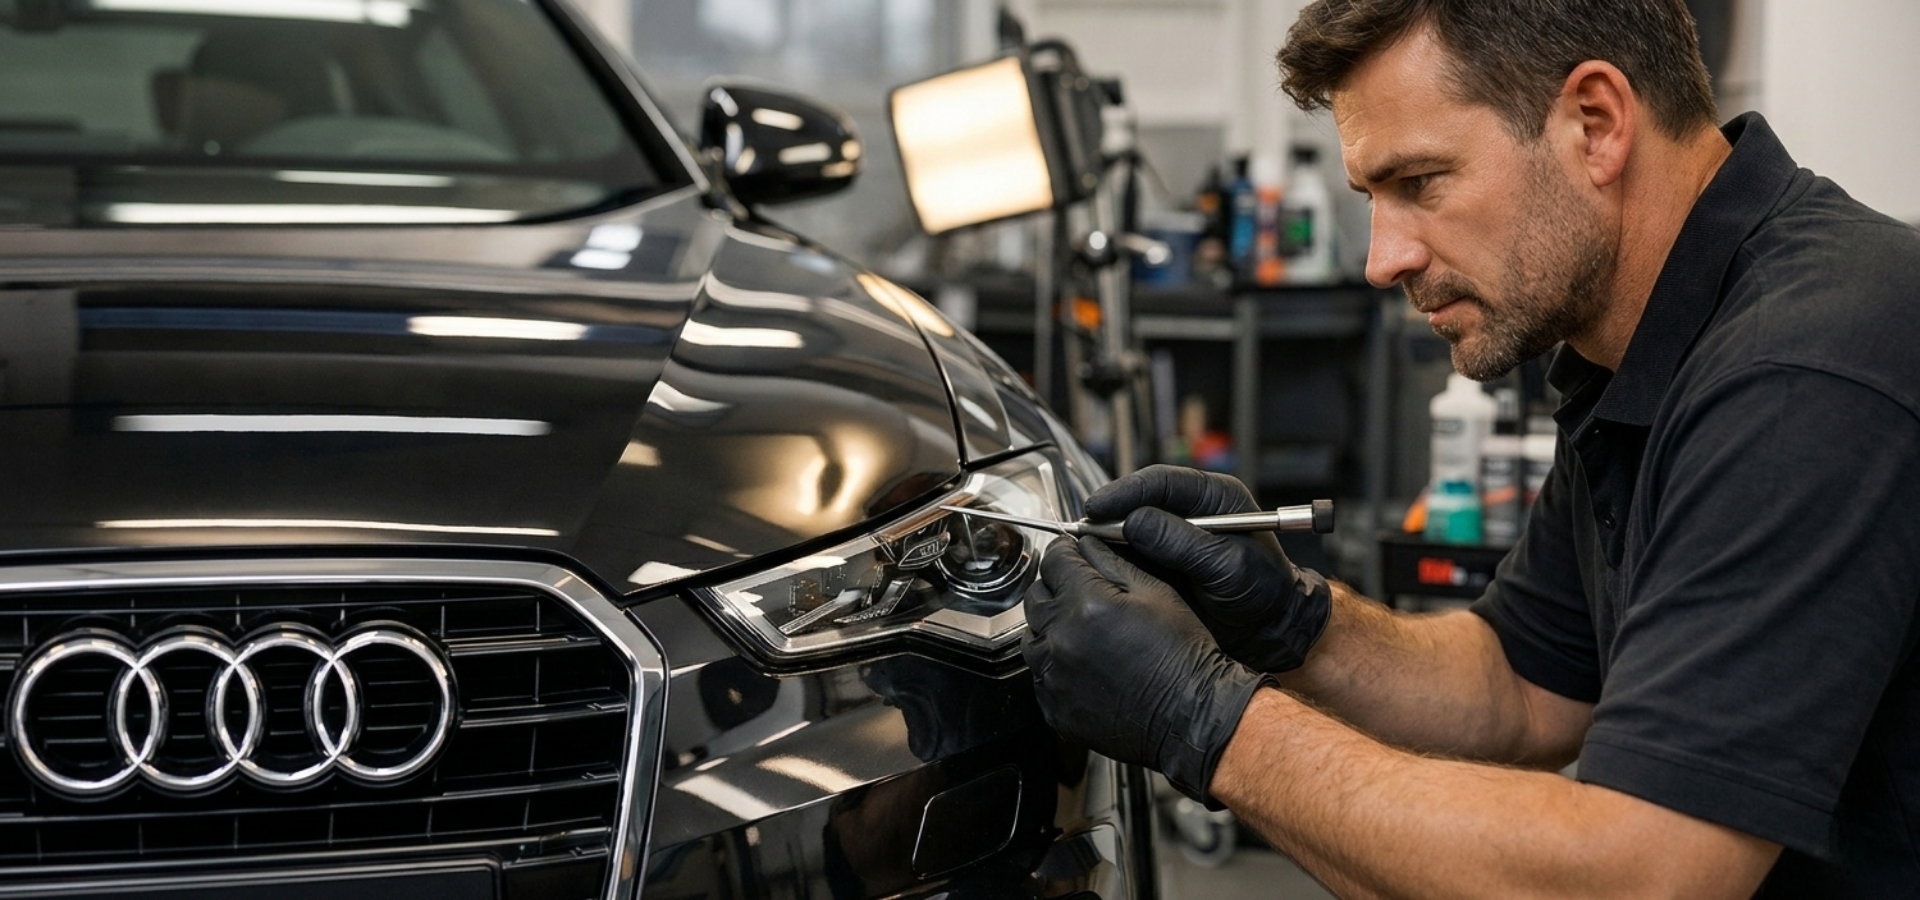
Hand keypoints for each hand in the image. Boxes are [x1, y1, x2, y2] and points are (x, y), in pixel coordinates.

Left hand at [1025, 535, 1269, 804]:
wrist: (1192, 716)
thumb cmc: (1183, 656)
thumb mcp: (1156, 593)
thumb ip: (1111, 562)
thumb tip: (1085, 545)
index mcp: (1087, 605)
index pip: (1054, 560)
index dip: (1065, 552)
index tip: (1071, 553)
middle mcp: (1062, 640)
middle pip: (1036, 596)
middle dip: (1056, 587)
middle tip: (1082, 593)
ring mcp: (1054, 677)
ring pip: (1032, 636)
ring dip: (1051, 627)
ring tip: (1086, 633)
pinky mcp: (1054, 707)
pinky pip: (1040, 675)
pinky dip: (1055, 665)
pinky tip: (1085, 664)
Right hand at [1085, 465, 1332, 672]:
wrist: (1270, 629)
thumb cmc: (1263, 592)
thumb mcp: (1228, 565)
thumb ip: (1183, 542)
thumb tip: (1135, 522)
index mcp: (1216, 497)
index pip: (1163, 482)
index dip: (1127, 492)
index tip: (1099, 507)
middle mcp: (1193, 510)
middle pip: (1141, 499)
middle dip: (1111, 513)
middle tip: (1083, 530)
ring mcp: (1177, 534)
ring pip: (1132, 524)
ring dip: (1108, 535)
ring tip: (1083, 549)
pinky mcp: (1165, 558)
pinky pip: (1133, 551)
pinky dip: (1115, 557)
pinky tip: (1098, 566)